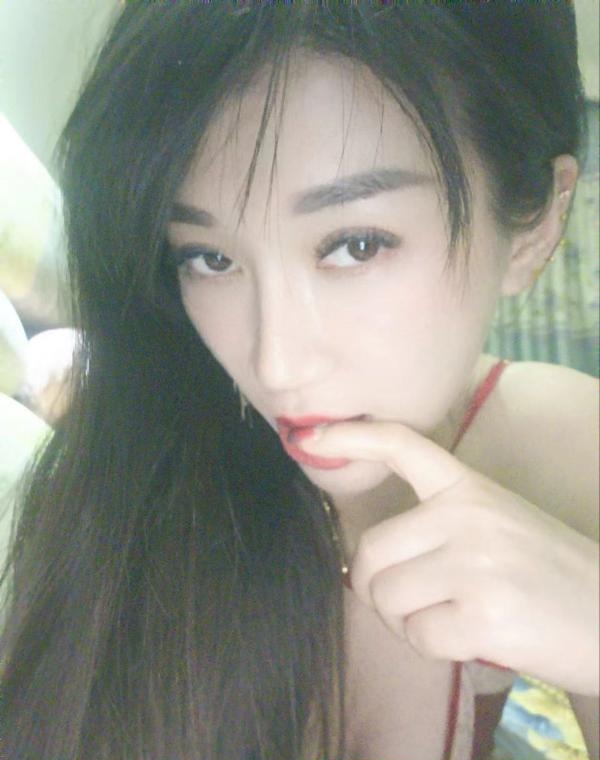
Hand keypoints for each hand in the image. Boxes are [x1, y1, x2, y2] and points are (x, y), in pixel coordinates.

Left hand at [301, 421, 599, 694]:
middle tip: (413, 604)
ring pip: (387, 597)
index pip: (401, 446)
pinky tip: (471, 638)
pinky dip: (433, 648)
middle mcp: (468, 515)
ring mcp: (475, 562)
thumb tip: (369, 562)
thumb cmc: (547, 574)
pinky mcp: (483, 614)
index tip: (309, 437)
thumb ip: (440, 526)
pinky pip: (417, 637)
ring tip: (451, 619)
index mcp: (470, 488)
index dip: (350, 438)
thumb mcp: (497, 524)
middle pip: (370, 553)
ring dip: (407, 621)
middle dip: (378, 589)